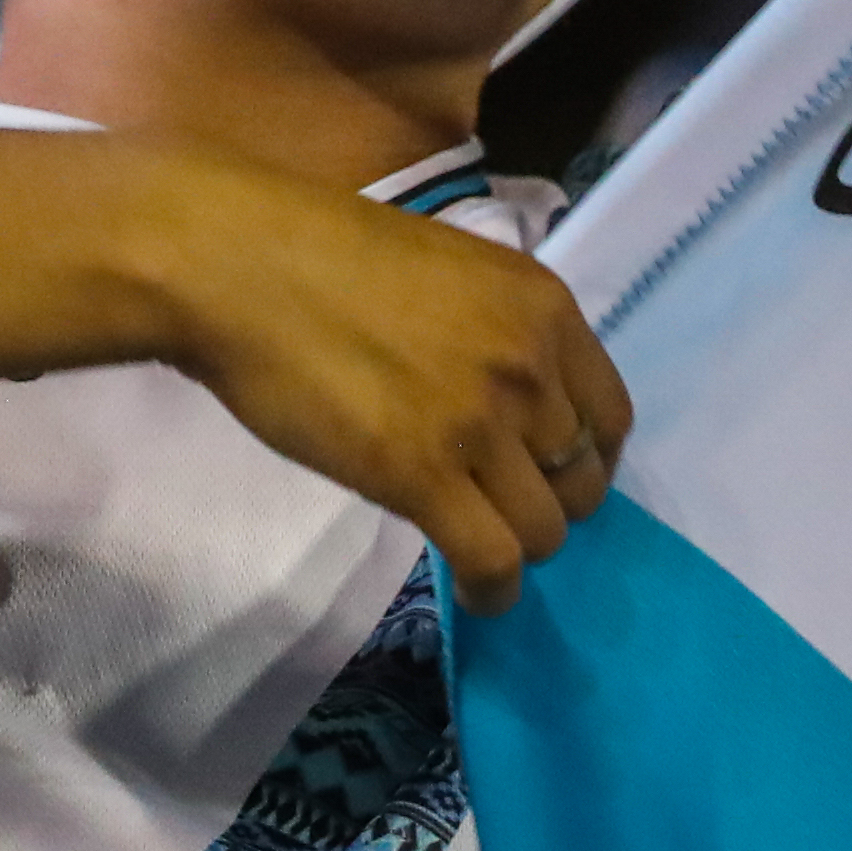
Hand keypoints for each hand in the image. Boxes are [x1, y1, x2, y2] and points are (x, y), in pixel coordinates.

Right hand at [124, 147, 634, 607]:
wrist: (241, 266)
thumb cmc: (323, 253)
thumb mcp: (450, 273)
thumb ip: (494, 332)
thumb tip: (504, 396)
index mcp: (543, 308)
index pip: (610, 415)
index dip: (589, 460)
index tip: (556, 476)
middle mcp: (530, 367)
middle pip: (580, 478)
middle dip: (548, 505)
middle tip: (505, 511)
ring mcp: (480, 424)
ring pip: (543, 530)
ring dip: (518, 550)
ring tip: (482, 552)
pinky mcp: (422, 476)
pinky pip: (492, 559)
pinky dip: (493, 591)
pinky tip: (477, 596)